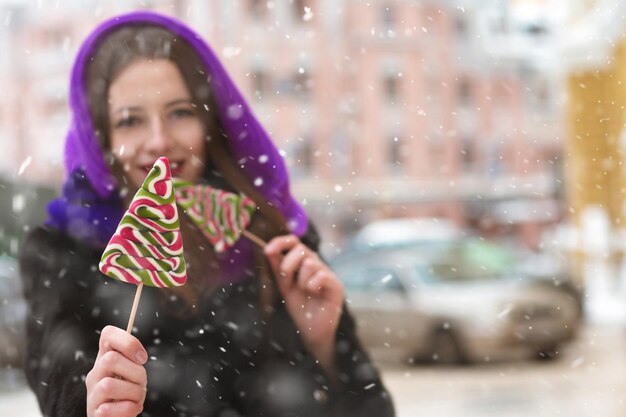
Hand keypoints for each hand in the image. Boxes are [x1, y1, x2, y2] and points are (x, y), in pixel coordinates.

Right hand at [86, 325, 147, 416]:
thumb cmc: (129, 396)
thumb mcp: (135, 376)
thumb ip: (134, 363)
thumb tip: (139, 356)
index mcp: (106, 359)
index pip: (107, 334)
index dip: (127, 342)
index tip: (142, 358)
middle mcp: (95, 374)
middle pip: (110, 359)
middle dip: (136, 372)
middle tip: (141, 383)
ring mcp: (92, 394)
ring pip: (108, 385)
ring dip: (132, 393)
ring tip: (136, 400)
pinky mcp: (94, 413)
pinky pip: (108, 410)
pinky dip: (126, 410)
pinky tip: (131, 409)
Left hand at [264, 235, 343, 371]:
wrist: (311, 330)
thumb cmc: (299, 307)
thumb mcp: (284, 285)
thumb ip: (278, 267)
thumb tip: (268, 248)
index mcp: (303, 262)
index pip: (294, 242)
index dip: (281, 242)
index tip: (268, 250)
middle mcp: (316, 264)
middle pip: (301, 249)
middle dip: (288, 265)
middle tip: (288, 281)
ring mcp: (327, 273)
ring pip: (310, 263)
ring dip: (301, 280)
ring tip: (306, 292)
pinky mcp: (336, 284)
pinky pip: (321, 275)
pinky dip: (312, 286)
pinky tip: (315, 294)